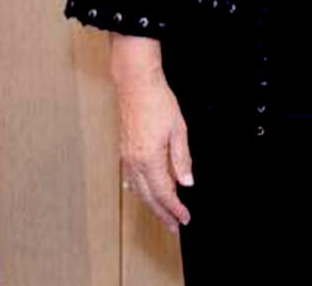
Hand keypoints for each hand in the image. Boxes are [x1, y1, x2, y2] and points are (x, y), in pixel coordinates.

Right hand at [116, 70, 192, 232]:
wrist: (136, 85)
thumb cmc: (158, 102)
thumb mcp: (178, 130)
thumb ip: (182, 159)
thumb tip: (186, 181)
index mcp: (149, 159)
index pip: (164, 192)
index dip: (175, 208)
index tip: (185, 219)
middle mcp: (134, 162)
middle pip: (149, 197)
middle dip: (163, 214)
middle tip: (174, 227)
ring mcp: (127, 157)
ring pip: (138, 190)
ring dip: (151, 204)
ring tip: (163, 215)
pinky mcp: (125, 151)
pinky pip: (132, 179)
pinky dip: (140, 190)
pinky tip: (145, 193)